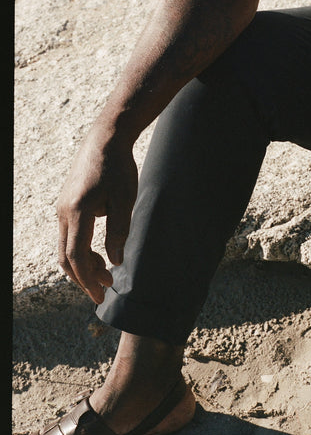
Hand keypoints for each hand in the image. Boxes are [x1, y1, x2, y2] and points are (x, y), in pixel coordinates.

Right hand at [56, 127, 138, 304]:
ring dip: (83, 264)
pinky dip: (81, 249)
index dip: (88, 279)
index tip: (101, 294)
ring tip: (106, 273)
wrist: (106, 139)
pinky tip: (99, 253)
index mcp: (78, 211)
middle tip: (105, 290)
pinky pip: (69, 235)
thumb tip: (116, 262)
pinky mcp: (66, 204)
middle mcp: (64, 212)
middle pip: (66, 257)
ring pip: (65, 247)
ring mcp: (62, 208)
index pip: (77, 256)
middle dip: (84, 277)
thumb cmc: (118, 168)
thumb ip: (119, 231)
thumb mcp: (125, 199)